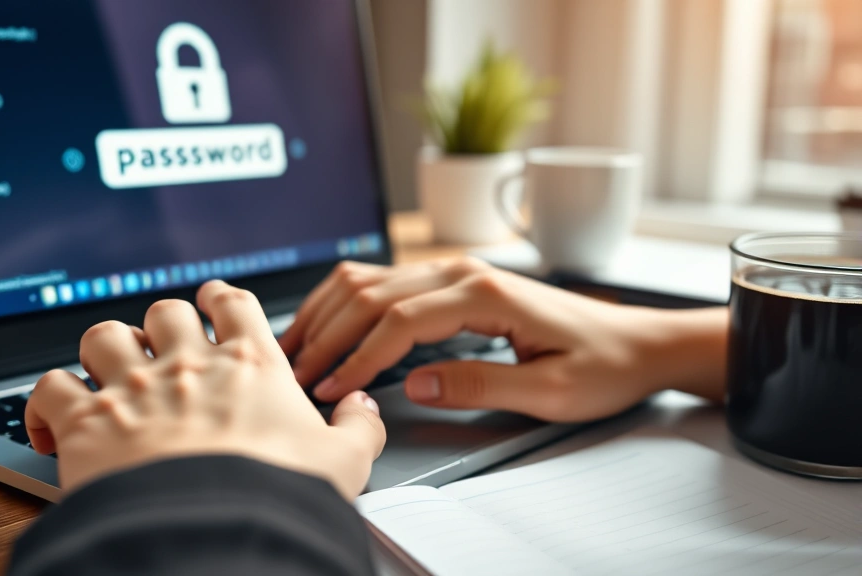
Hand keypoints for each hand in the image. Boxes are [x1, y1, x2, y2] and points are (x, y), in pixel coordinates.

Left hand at [25, 280, 385, 497]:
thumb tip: (365, 408)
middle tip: (162, 344)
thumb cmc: (279, 496)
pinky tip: (51, 421)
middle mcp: (187, 365)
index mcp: (249, 365)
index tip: (214, 303)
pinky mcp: (85, 422)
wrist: (215, 531)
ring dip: (104, 349)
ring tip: (107, 370)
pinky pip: (48, 387)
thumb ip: (358, 429)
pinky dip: (45, 401)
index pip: (232, 303)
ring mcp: (133, 389)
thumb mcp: (343, 463)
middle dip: (162, 324)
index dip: (221, 299)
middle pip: (164, 311)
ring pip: (103, 335)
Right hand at [280, 258, 726, 420]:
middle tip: (299, 374)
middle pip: (373, 293)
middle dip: (329, 335)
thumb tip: (414, 384)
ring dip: (330, 312)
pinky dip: (349, 302)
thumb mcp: (551, 391)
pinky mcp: (453, 281)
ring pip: (371, 278)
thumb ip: (481, 385)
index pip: (400, 321)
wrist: (635, 342)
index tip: (332, 388)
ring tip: (298, 348)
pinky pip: (386, 281)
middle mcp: (463, 272)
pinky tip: (331, 323)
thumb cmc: (602, 365)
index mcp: (485, 294)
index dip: (358, 357)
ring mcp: (455, 272)